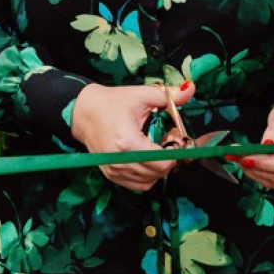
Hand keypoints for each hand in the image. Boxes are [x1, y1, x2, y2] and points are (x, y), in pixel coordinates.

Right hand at [70, 81, 192, 191]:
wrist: (82, 112)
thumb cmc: (112, 102)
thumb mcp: (141, 95)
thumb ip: (170, 96)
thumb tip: (191, 88)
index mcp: (128, 142)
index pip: (162, 162)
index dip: (176, 152)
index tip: (176, 138)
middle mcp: (120, 161)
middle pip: (158, 173)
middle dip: (170, 158)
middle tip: (168, 140)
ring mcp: (114, 171)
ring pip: (150, 181)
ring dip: (159, 168)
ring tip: (156, 148)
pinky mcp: (111, 175)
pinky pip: (138, 185)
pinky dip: (148, 175)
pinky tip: (146, 158)